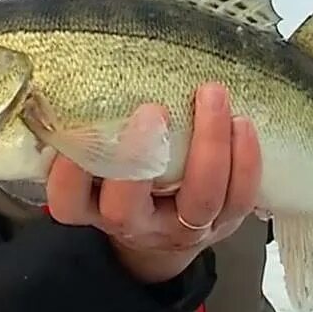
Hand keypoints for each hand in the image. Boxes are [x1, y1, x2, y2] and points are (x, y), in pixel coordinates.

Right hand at [45, 82, 262, 283]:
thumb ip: (88, 133)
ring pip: (198, 199)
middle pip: (128, 207)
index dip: (69, 173)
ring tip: (210, 96)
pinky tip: (241, 122)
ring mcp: (181, 227)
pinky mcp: (223, 223)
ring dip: (208, 145)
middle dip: (140, 159)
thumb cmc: (122, 180)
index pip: (67, 201)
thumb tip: (78, 81)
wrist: (162, 230)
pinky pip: (239, 197)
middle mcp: (133, 223)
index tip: (78, 132)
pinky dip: (245, 160)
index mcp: (91, 208)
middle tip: (151, 109)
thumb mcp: (95, 164)